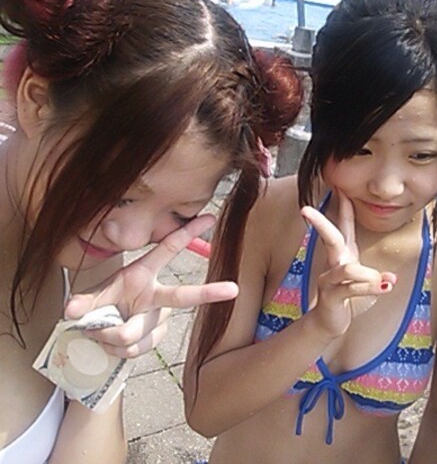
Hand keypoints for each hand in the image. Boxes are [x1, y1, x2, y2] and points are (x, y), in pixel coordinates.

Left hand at [64, 214, 237, 357]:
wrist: (100, 330)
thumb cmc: (101, 304)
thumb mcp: (90, 298)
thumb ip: (83, 303)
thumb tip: (71, 310)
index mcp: (143, 274)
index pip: (168, 249)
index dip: (189, 233)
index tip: (209, 218)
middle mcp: (156, 295)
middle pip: (183, 296)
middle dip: (209, 292)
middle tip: (233, 290)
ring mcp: (158, 319)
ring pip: (137, 332)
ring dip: (111, 336)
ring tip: (102, 331)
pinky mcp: (155, 338)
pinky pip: (135, 348)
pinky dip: (116, 349)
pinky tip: (113, 343)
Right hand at [300, 191, 394, 338]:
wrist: (328, 322)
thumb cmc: (346, 297)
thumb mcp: (360, 281)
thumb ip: (374, 276)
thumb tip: (392, 278)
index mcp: (343, 255)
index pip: (342, 227)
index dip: (342, 207)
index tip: (340, 188)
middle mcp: (334, 264)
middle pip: (329, 238)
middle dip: (320, 223)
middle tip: (304, 210)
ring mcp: (330, 280)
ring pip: (346, 269)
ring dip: (368, 274)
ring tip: (384, 281)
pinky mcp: (332, 297)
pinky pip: (351, 289)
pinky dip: (369, 287)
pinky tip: (385, 286)